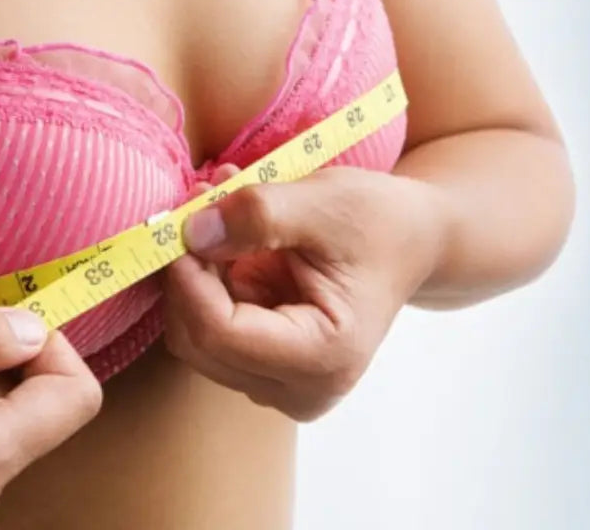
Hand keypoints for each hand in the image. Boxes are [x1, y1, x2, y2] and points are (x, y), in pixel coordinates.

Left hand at [163, 167, 445, 420]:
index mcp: (325, 357)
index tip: (179, 224)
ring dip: (192, 275)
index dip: (187, 278)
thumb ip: (258, 214)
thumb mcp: (324, 200)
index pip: (221, 333)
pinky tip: (228, 240)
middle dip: (186, 275)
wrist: (411, 241)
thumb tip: (191, 232)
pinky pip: (206, 329)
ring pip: (194, 338)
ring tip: (218, 216)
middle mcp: (301, 389)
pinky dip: (204, 282)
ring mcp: (280, 385)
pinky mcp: (264, 369)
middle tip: (194, 210)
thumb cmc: (378, 222)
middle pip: (199, 343)